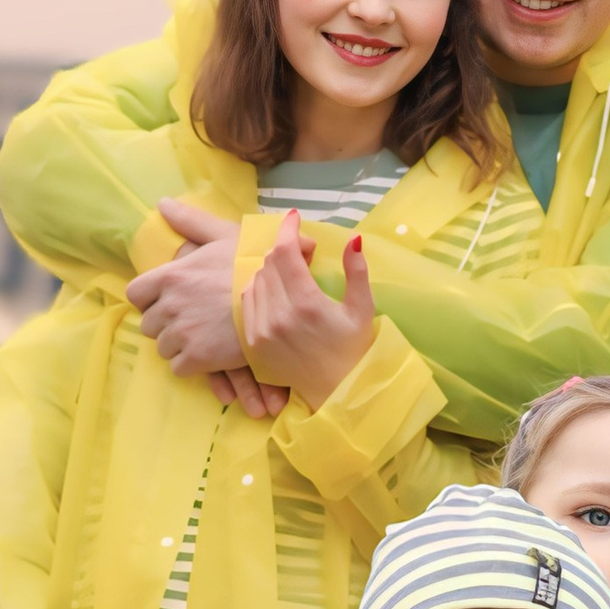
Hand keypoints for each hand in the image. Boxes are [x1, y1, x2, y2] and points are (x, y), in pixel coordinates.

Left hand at [128, 205, 287, 419]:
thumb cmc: (252, 265)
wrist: (280, 302)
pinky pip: (178, 367)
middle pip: (149, 324)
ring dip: (179, 345)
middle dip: (166, 323)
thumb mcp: (223, 234)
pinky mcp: (197, 359)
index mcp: (171, 275)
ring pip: (163, 347)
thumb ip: (190, 221)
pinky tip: (209, 354)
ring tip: (203, 336)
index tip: (168, 300)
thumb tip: (163, 204)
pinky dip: (191, 364)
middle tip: (192, 320)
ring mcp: (182, 334)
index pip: (136, 294)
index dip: (149, 299)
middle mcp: (170, 305)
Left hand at [241, 222, 376, 403]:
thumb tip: (354, 238)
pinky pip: (247, 301)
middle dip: (283, 250)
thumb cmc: (353, 348)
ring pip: (255, 279)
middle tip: (299, 251)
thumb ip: (357, 271)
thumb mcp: (362, 309)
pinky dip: (259, 289)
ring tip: (289, 273)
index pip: (285, 252)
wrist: (334, 391)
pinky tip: (275, 293)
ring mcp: (261, 330)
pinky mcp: (252, 342)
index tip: (292, 217)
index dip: (287, 229)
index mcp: (306, 304)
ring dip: (270, 269)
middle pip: (268, 263)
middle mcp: (278, 315)